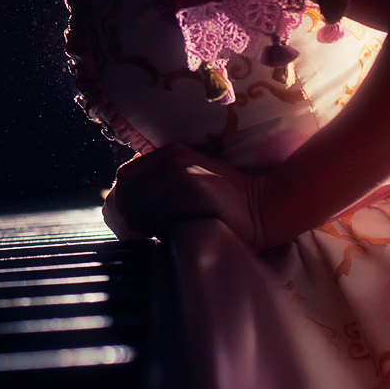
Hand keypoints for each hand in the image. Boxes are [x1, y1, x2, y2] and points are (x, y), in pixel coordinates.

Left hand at [101, 144, 272, 250]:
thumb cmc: (225, 203)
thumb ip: (158, 185)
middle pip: (128, 193)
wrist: (265, 209)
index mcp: (169, 154)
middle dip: (133, 218)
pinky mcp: (194, 191)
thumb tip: (124, 206)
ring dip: (149, 225)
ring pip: (142, 205)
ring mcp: (184, 173)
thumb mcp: (189, 183)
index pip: (125, 178)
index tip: (135, 224)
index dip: (123, 204)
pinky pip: (161, 212)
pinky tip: (179, 232)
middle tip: (151, 233)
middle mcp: (174, 160)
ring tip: (169, 232)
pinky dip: (164, 226)